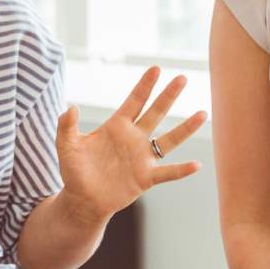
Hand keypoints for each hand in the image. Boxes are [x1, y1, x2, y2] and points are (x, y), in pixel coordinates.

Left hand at [56, 67, 208, 220]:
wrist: (82, 200)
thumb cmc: (74, 171)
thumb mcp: (66, 146)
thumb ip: (67, 126)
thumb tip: (71, 107)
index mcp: (116, 127)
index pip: (134, 101)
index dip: (144, 85)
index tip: (156, 68)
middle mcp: (133, 139)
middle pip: (155, 113)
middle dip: (168, 96)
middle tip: (182, 78)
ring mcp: (142, 158)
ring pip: (169, 140)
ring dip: (186, 128)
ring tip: (203, 114)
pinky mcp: (146, 178)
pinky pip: (168, 172)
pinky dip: (182, 170)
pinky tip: (197, 164)